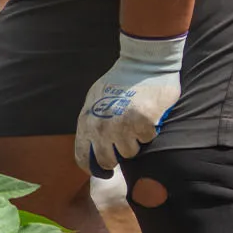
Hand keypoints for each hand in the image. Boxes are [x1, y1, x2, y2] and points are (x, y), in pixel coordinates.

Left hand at [75, 32, 185, 177]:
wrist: (143, 63)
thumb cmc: (119, 82)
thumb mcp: (95, 102)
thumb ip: (92, 124)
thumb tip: (93, 148)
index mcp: (86, 121)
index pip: (82, 158)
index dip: (94, 168)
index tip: (105, 169)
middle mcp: (100, 127)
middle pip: (107, 161)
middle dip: (117, 155)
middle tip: (126, 141)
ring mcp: (121, 125)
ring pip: (130, 152)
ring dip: (135, 141)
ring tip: (136, 122)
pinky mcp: (142, 122)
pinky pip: (147, 139)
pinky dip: (150, 130)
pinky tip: (148, 115)